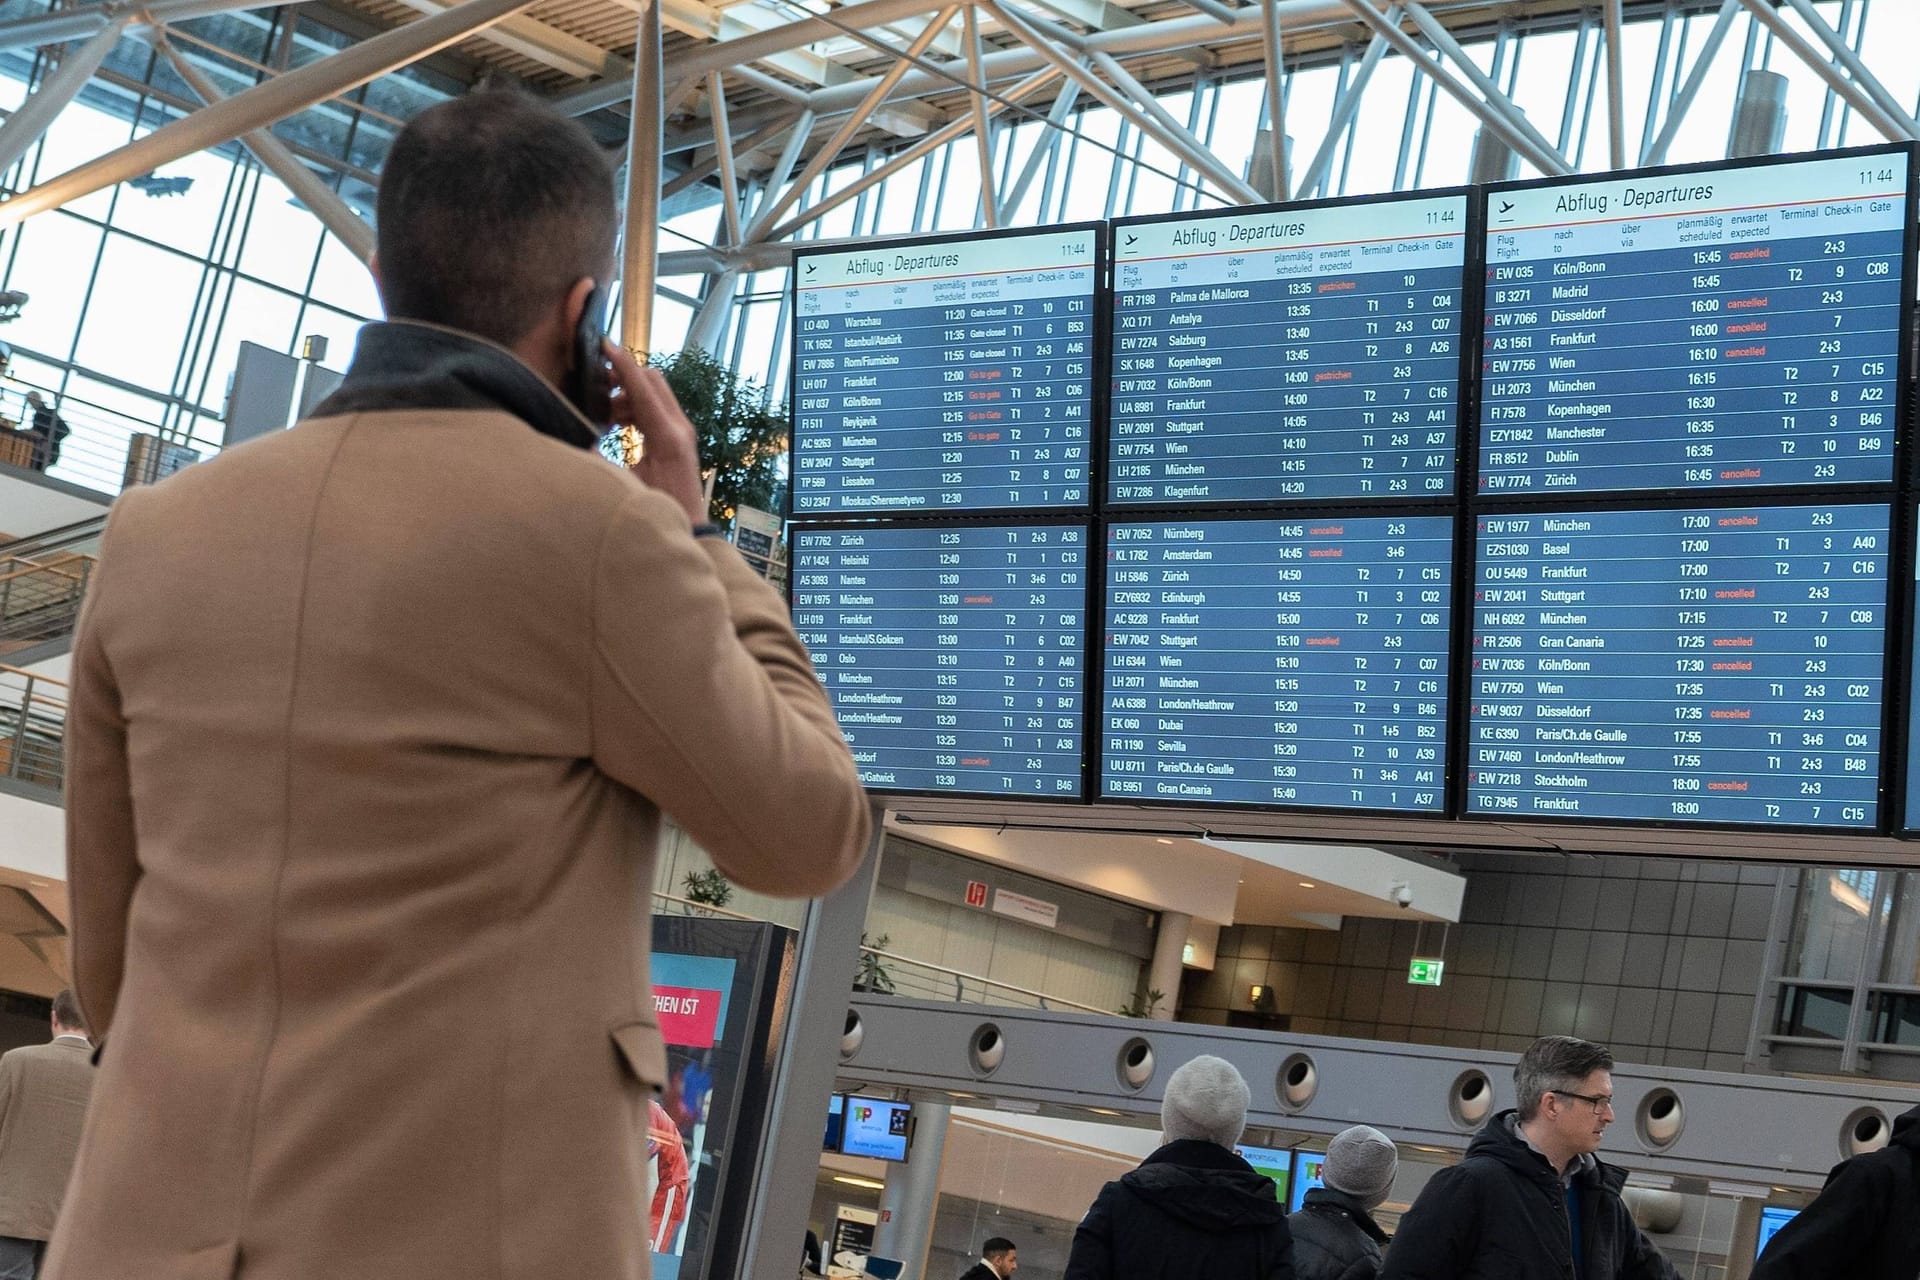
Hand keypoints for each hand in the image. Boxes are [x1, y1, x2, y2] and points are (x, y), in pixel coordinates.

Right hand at [607, 341, 706, 530]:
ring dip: (626, 393)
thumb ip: (600, 458)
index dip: (623, 365)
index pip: (644, 389)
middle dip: (624, 373)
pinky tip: (613, 424)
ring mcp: (682, 431)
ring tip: (601, 413)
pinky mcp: (678, 437)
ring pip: (653, 393)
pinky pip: (654, 409)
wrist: (690, 529)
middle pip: (653, 381)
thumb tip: (576, 435)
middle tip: (595, 379)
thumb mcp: (625, 485)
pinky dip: (633, 407)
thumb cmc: (658, 512)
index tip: (604, 345)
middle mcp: (680, 427)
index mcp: (668, 436)